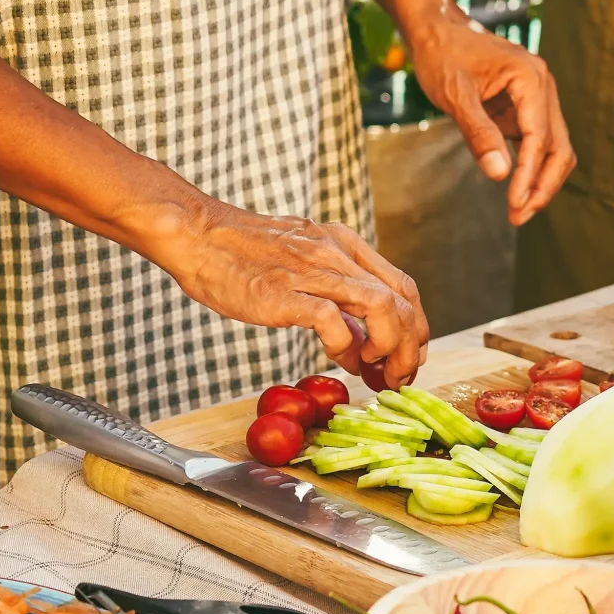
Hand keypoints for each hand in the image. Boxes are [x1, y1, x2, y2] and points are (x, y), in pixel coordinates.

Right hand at [145, 201, 430, 384]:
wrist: (197, 236)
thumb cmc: (241, 254)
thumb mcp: (302, 262)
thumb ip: (336, 295)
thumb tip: (359, 338)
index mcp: (344, 245)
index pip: (403, 287)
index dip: (415, 328)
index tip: (408, 357)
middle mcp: (336, 254)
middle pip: (402, 301)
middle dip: (411, 347)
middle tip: (399, 376)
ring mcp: (312, 271)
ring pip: (382, 308)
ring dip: (391, 349)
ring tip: (379, 374)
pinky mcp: (285, 293)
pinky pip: (334, 320)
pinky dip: (347, 347)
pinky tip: (341, 359)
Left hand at [406, 17, 574, 226]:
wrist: (437, 30)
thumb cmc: (442, 56)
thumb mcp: (455, 96)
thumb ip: (478, 134)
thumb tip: (500, 175)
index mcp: (530, 77)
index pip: (539, 137)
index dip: (529, 175)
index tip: (514, 204)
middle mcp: (543, 86)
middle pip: (559, 146)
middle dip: (542, 185)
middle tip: (519, 216)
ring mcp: (538, 97)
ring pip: (555, 148)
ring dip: (540, 180)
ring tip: (518, 211)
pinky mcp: (526, 107)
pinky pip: (538, 143)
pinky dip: (532, 168)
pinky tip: (516, 191)